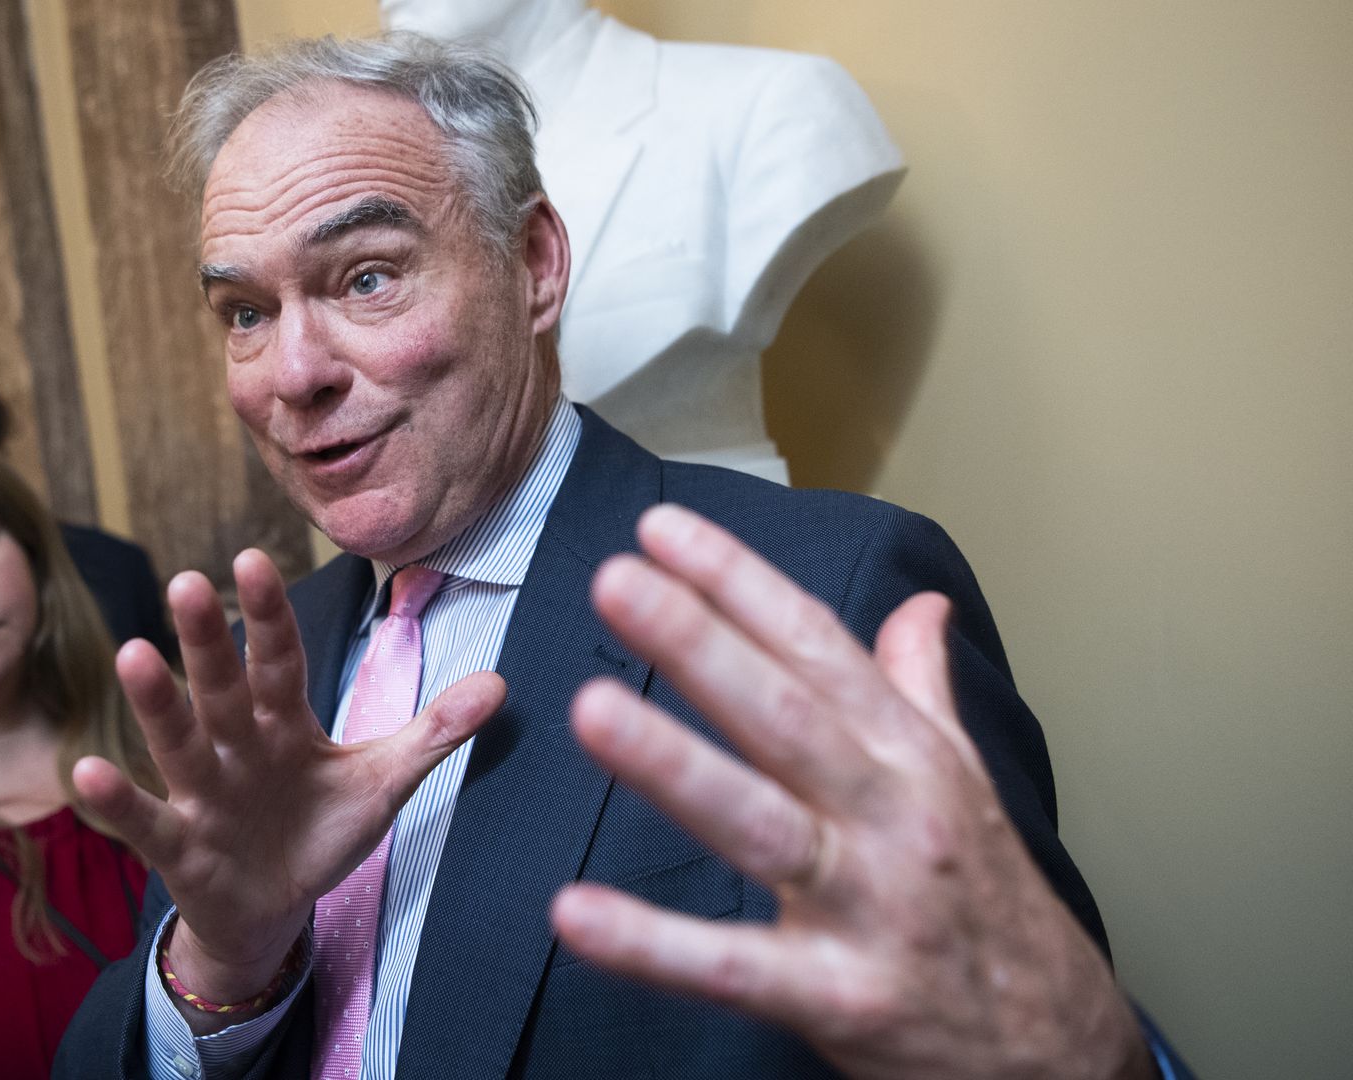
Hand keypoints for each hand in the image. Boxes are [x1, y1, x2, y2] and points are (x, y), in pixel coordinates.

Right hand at [72, 549, 502, 1030]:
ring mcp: (202, 791)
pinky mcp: (178, 843)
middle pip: (222, 685)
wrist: (272, 908)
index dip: (270, 614)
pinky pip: (144, 819)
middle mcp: (236, 744)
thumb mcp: (381, 783)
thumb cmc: (318, 830)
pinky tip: (86, 771)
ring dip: (156, 700)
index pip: (279, 659)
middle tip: (188, 582)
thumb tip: (500, 684)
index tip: (253, 559)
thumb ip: (432, 733)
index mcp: (283, 721)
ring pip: (178, 738)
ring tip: (133, 652)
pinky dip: (115, 798)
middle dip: (207, 638)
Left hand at [549, 505, 1155, 1079]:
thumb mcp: (967, 784)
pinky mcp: (840, 998)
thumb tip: (922, 602)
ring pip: (760, 823)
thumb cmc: (993, 903)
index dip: (739, 584)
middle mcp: (892, 816)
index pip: (816, 649)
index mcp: (910, 756)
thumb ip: (923, 690)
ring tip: (591, 708)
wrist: (1058, 1053)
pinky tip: (576, 913)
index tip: (661, 530)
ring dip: (674, 766)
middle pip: (786, 716)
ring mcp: (868, 906)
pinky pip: (734, 968)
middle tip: (616, 581)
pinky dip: (654, 946)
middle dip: (701, 645)